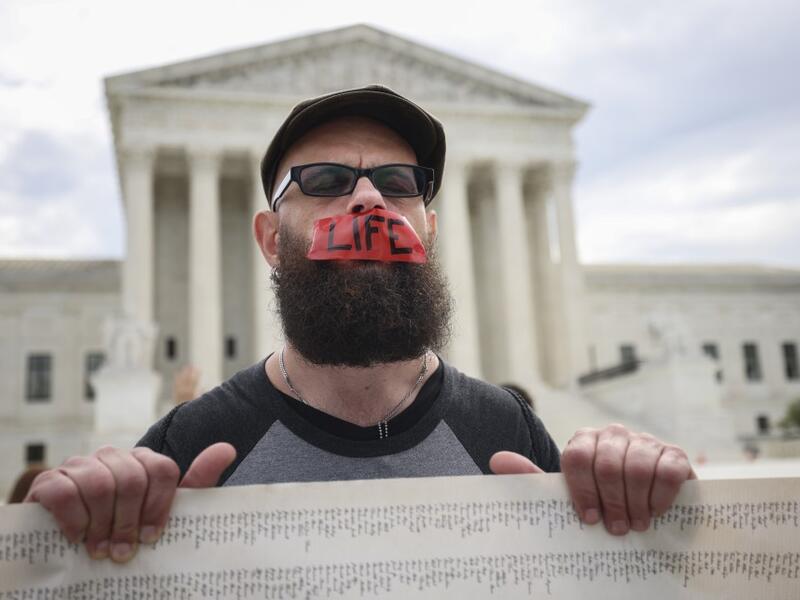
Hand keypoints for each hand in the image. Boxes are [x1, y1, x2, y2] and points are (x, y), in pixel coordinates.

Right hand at [25, 443, 235, 562]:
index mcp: (141, 462)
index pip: (162, 469)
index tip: (153, 537)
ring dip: (101, 525)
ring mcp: (78, 466)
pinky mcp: (48, 481)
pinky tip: (76, 537)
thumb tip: (227, 448)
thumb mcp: (162, 514)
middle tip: (122, 553)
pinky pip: (64, 491)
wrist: (67, 554)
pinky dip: (73, 519)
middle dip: (129, 521)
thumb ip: (195, 483)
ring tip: (99, 551)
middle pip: (132, 477)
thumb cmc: (122, 533)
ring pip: (100, 483)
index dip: (160, 505)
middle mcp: (111, 456)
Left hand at [489, 424, 694, 535]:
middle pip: (607, 464)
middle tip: (616, 529)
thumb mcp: (567, 491)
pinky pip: (668, 469)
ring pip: (638, 467)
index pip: (576, 457)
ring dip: (636, 502)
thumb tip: (496, 460)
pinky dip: (661, 495)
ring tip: (636, 524)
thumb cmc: (600, 498)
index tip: (589, 518)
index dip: (582, 491)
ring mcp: (645, 441)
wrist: (643, 502)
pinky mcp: (674, 453)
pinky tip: (655, 511)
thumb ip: (533, 477)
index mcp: (584, 440)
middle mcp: (613, 435)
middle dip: (612, 502)